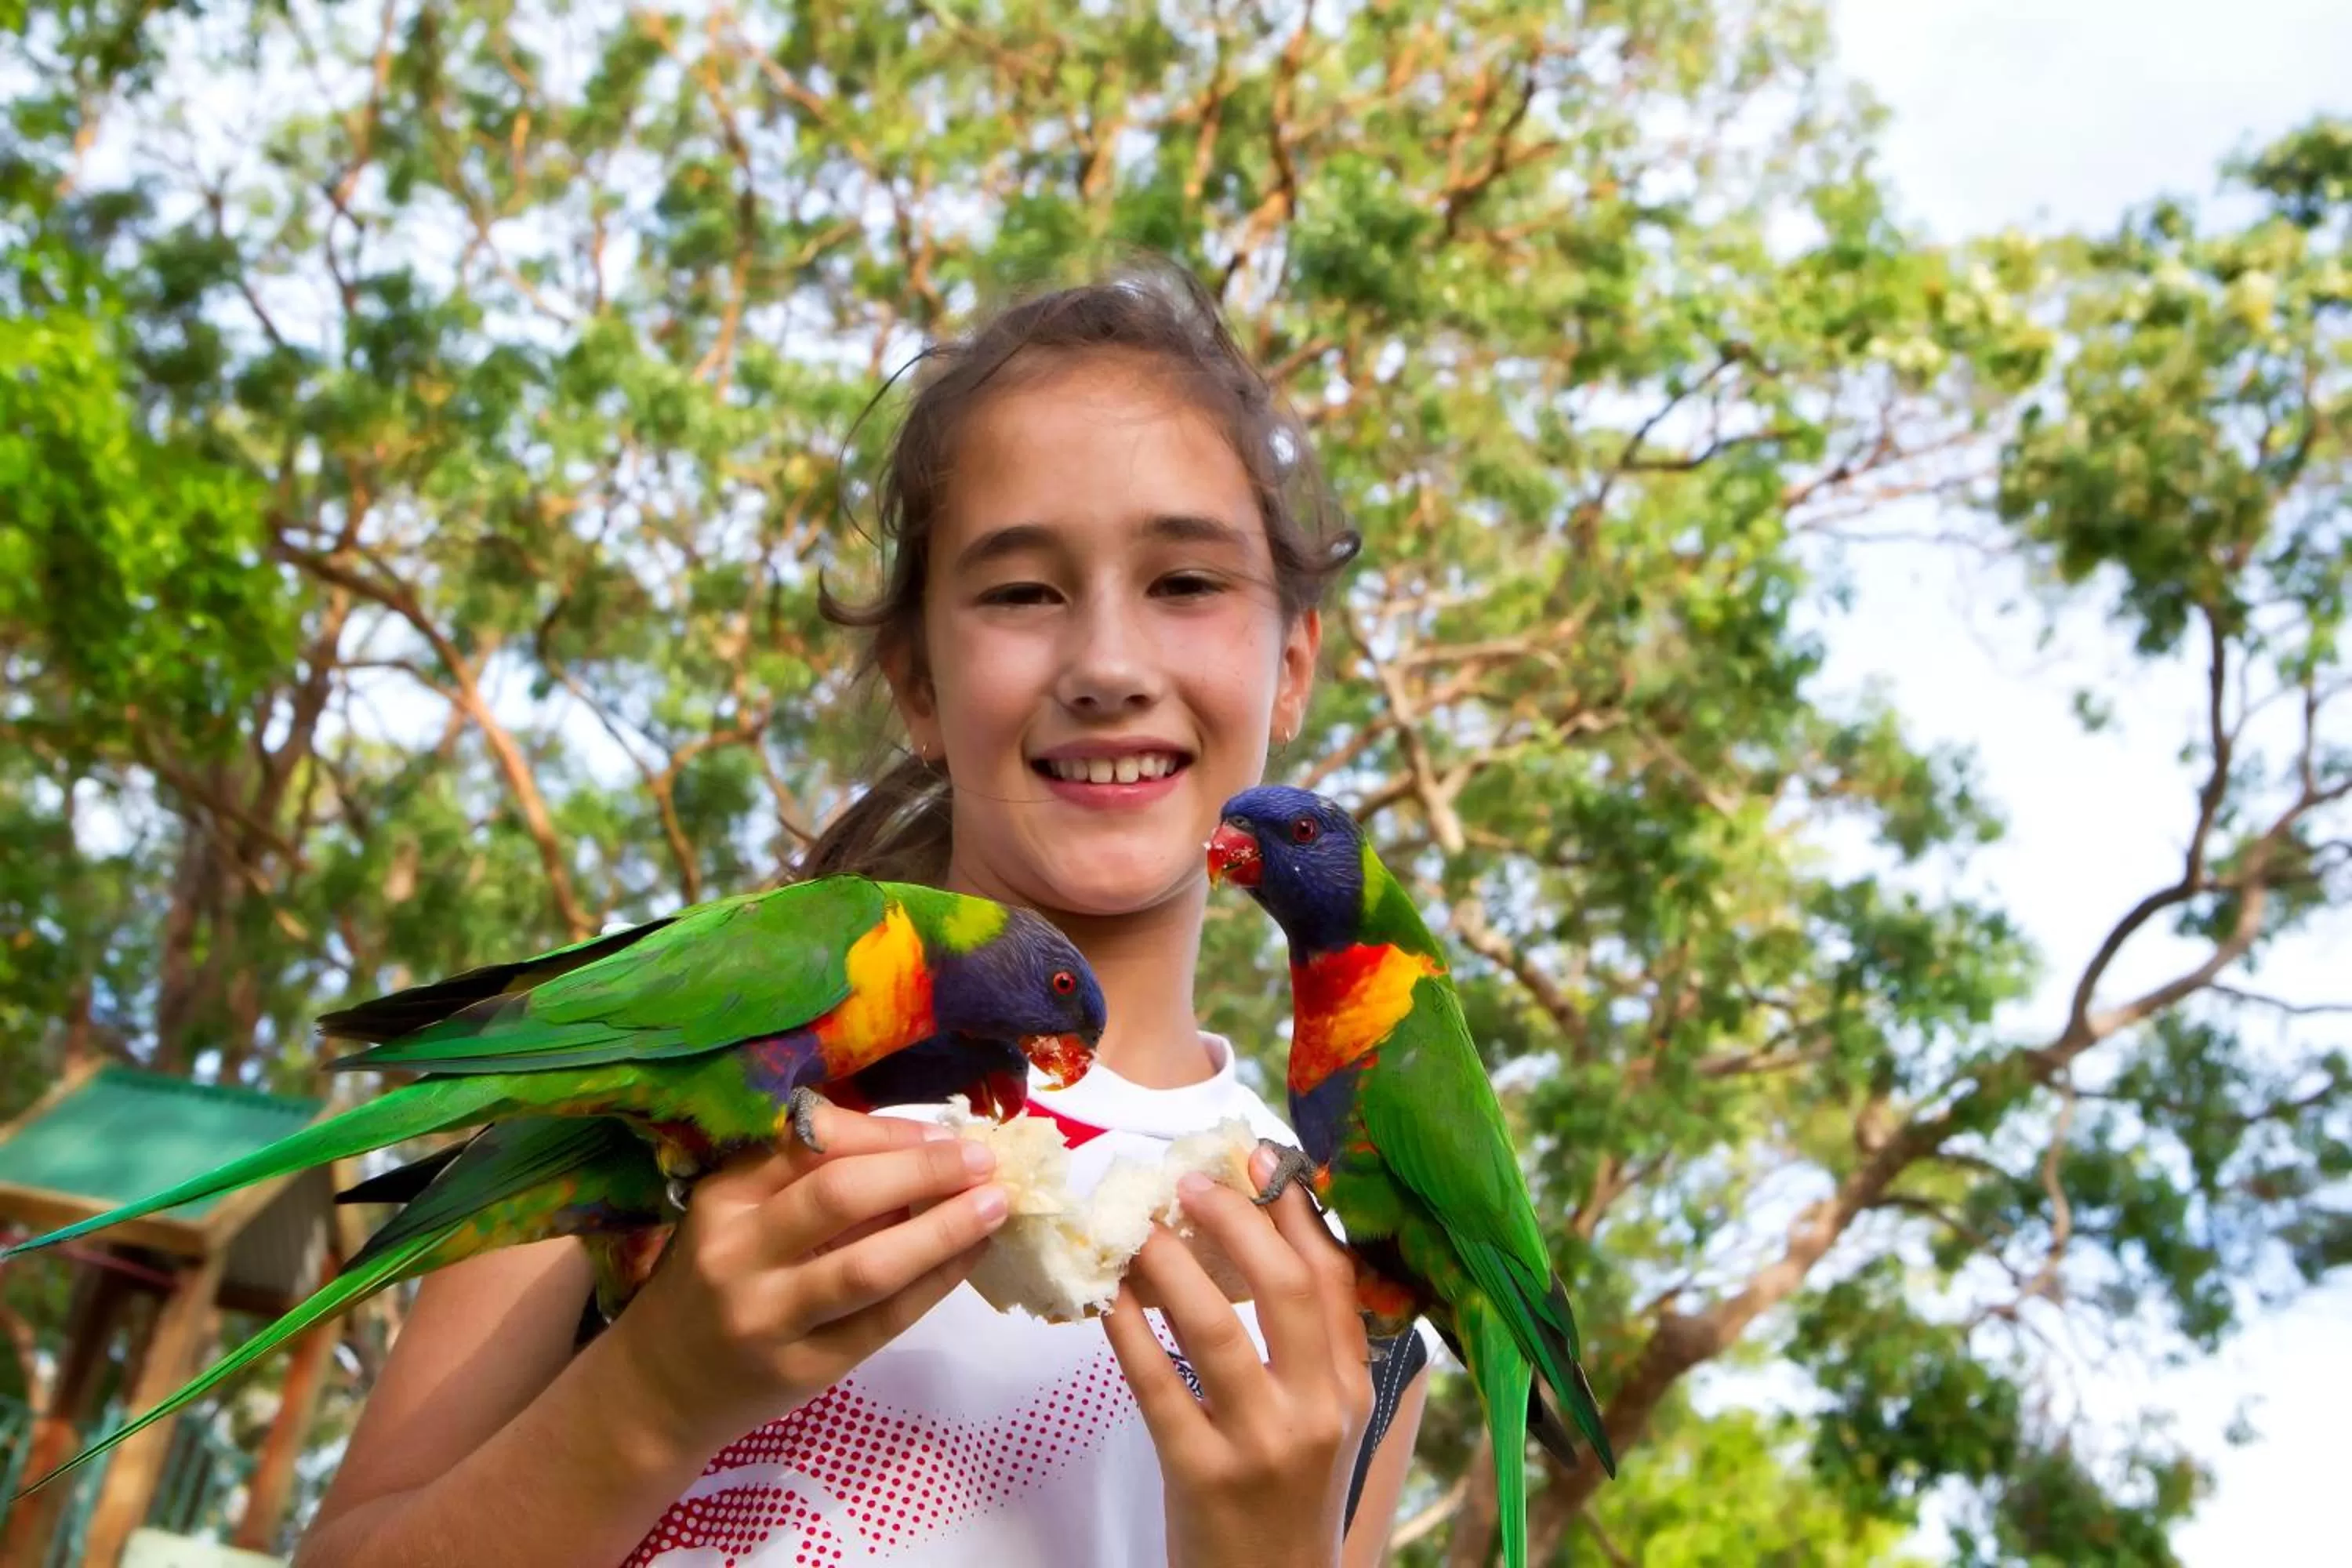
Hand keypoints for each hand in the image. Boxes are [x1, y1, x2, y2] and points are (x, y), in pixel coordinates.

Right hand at [607, 1103, 1008, 1458]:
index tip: (943, 1130)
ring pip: (869, 1267)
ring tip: (994, 1206)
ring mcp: (770, 1317)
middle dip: (923, 1171)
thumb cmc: (714, 1277)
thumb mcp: (735, 1212)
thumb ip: (807, 1176)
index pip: (814, 1143)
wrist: (660, 1387)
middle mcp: (739, 1253)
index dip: (889, 1133)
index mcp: (723, 1196)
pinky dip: (935, 1283)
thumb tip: (920, 1144)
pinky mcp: (804, 1369)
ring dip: (943, 1230)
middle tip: (981, 1159)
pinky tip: (969, 1256)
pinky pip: (884, 1320)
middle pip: (841, 1196)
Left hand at [1103, 1147, 1374, 1567]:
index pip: (1332, 1276)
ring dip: (1168, 1265)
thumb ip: (1308, 1341)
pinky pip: (1157, 1384)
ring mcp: (1261, 1443)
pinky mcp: (1202, 1475)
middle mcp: (1318, 1409)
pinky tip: (1106, 1298)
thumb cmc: (1290, 1493)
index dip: (1294, 1208)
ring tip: (1137, 1229)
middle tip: (1187, 1182)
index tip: (1254, 1156)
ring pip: (1213, 1328)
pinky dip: (1127, 1330)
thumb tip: (1264, 1233)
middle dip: (1233, 1219)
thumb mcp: (1324, 1417)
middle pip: (1283, 1286)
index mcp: (1353, 1386)